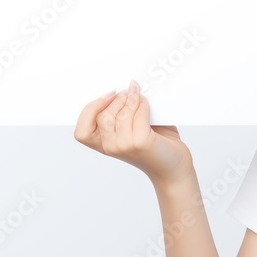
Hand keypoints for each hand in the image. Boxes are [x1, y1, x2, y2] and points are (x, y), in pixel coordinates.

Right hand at [74, 80, 193, 185]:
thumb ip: (122, 114)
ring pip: (121, 113)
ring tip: (139, 95)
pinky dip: (143, 104)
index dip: (91, 110)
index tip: (108, 95)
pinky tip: (147, 103)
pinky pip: (138, 113)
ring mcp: (125, 145)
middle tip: (128, 92)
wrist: (173, 169)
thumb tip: (125, 87)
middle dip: (117, 100)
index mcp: (104, 146)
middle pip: (103, 116)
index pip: (82, 132)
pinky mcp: (141, 141)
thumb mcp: (131, 131)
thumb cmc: (154, 147)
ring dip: (132, 100)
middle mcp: (111, 147)